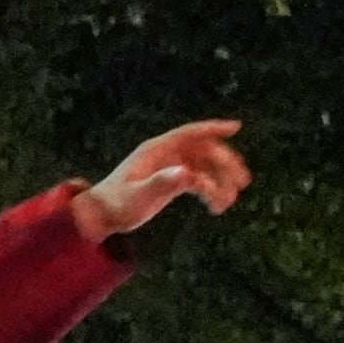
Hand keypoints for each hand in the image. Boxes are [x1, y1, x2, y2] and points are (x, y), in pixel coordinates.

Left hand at [70, 118, 249, 240]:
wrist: (102, 215)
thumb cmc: (117, 204)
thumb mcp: (140, 195)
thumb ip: (163, 184)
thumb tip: (189, 175)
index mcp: (156, 150)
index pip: (189, 134)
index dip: (213, 128)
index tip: (236, 127)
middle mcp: (165, 155)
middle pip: (203, 151)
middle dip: (225, 164)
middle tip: (242, 182)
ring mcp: (169, 167)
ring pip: (204, 166)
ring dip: (221, 181)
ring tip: (229, 202)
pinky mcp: (170, 181)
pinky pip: (198, 180)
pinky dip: (210, 191)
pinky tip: (216, 208)